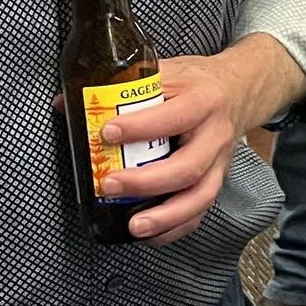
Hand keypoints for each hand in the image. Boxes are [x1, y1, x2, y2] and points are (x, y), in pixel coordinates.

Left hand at [97, 42, 301, 244]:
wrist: (240, 90)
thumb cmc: (197, 83)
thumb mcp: (167, 71)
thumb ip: (121, 84)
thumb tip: (65, 104)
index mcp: (203, 100)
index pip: (175, 116)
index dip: (142, 127)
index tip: (107, 133)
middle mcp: (215, 135)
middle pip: (188, 166)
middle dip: (147, 182)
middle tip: (109, 184)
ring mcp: (219, 162)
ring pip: (200, 197)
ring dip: (166, 216)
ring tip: (134, 226)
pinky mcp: (216, 181)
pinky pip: (199, 212)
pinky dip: (174, 228)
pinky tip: (149, 234)